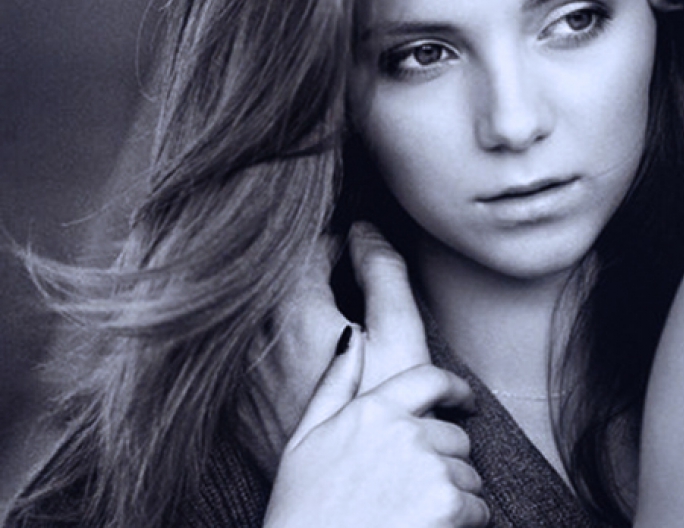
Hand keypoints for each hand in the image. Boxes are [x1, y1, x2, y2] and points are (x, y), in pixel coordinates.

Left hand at [250, 223, 435, 457]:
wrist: (348, 499)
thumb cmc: (381, 416)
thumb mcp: (402, 335)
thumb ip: (384, 272)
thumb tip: (365, 231)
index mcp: (290, 310)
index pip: (305, 248)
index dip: (335, 246)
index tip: (354, 257)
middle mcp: (252, 336)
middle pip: (275, 280)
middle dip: (308, 277)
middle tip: (343, 290)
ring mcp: (238, 374)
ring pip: (257, 316)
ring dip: (288, 311)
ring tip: (326, 328)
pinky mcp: (234, 406)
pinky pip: (247, 357)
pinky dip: (273, 349)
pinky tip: (304, 368)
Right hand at [263, 327, 489, 527]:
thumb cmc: (301, 514)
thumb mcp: (304, 442)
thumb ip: (335, 385)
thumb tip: (353, 335)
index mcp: (372, 410)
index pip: (431, 380)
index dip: (457, 390)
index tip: (467, 403)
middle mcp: (405, 432)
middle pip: (455, 438)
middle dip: (445, 463)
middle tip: (413, 495)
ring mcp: (428, 468)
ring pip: (468, 476)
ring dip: (454, 497)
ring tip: (415, 518)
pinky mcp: (446, 505)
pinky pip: (478, 509)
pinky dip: (467, 524)